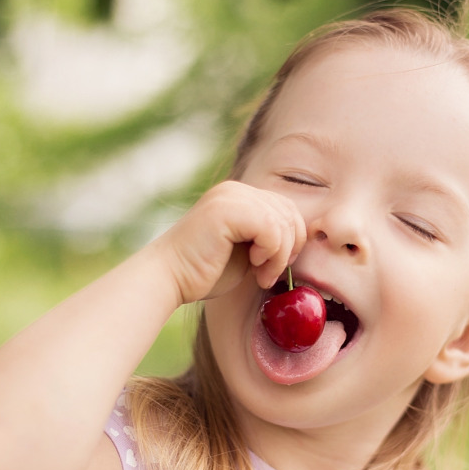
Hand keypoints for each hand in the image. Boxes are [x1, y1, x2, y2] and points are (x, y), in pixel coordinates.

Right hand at [158, 181, 306, 304]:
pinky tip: (254, 265)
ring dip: (280, 255)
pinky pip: (270, 228)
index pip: (286, 208)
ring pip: (282, 221)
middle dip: (289, 248)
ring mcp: (229, 197)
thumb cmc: (204, 272)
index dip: (292, 239)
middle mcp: (234, 190)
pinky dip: (271, 252)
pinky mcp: (225, 210)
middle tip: (270, 273)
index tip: (276, 266)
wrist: (168, 279)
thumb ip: (268, 237)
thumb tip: (300, 239)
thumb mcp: (245, 249)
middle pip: (289, 212)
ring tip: (262, 274)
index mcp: (239, 196)